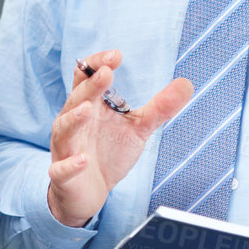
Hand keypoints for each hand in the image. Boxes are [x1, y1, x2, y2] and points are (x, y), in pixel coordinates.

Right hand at [47, 49, 191, 226]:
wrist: (89, 193)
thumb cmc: (108, 153)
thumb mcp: (137, 128)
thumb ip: (159, 107)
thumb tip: (187, 83)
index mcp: (88, 106)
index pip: (85, 78)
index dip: (97, 65)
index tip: (116, 56)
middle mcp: (72, 123)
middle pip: (77, 99)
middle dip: (90, 86)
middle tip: (107, 72)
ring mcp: (66, 148)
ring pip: (65, 129)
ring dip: (74, 119)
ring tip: (87, 110)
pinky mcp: (63, 176)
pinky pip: (61, 169)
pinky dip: (71, 165)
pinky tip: (83, 161)